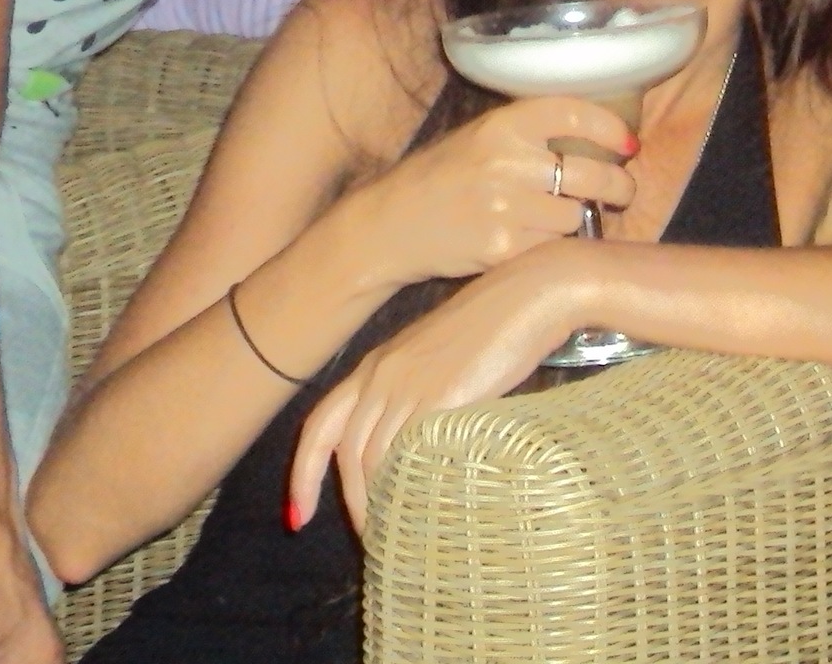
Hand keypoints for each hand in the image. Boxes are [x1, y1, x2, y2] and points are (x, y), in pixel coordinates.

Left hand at [288, 250, 579, 537]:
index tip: (299, 514)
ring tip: (395, 534)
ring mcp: (408, 385)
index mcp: (376, 363)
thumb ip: (420, 393)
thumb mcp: (440, 355)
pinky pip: (407, 456)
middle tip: (369, 538)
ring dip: (377, 504)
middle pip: (346, 452)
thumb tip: (420, 444)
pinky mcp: (438, 397)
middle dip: (351, 502)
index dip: (304, 473)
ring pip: (372, 460)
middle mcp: (381, 374)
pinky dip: (405, 490)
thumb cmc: (498, 320)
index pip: (321, 425)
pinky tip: (420, 511)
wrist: (532, 293)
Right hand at [353, 96, 636, 284]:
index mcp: (502, 124)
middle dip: (618, 185)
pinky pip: (553, 248)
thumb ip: (531, 134)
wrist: (390, 225)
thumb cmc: (443, 177)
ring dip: (576, 221)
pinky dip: (553, 247)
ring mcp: (505, 207)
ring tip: (559, 219)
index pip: (574, 114)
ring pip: (575, 216)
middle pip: (591, 174)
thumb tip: (602, 142)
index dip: (610, 128)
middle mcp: (506, 161)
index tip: (628, 144)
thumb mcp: (480, 137)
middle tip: (622, 191)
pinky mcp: (501, 249)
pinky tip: (537, 242)